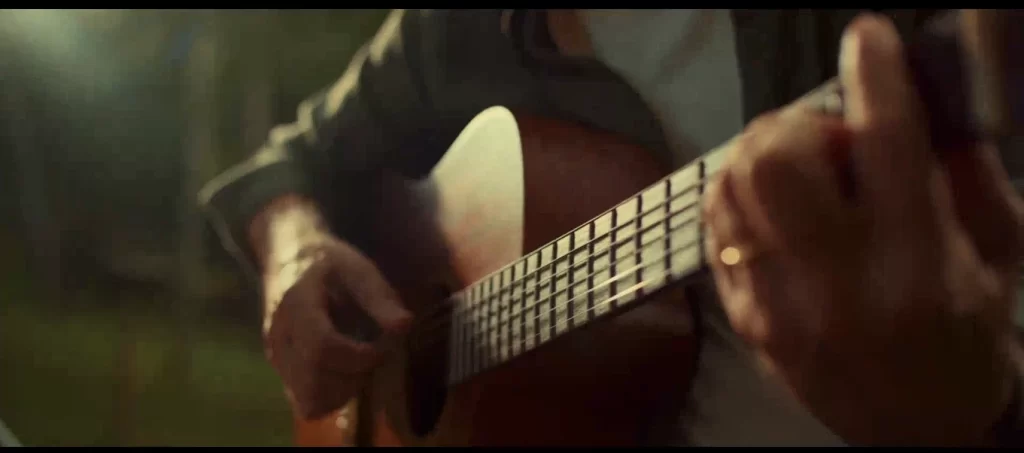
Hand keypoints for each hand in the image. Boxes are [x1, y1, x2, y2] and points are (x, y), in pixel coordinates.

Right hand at [255, 198, 411, 418]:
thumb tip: (405, 326)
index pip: (322, 348)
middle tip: (372, 355)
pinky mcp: (280, 370)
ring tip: (359, 364)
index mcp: (297, 306)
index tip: (381, 348)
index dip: (359, 357)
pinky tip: (344, 372)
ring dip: (343, 392)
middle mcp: (280, 337)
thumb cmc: (327, 262)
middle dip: (354, 378)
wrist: (287, 257)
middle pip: (314, 383)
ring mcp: (276, 357)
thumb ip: (379, 297)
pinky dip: (330, 396)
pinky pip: (304, 402)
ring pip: (309, 401)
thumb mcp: (357, 268)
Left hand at [703, 14, 1023, 444]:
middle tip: (830, 144)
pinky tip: (775, 207)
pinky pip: (716, 225)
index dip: (874, 76)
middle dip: (798, 125)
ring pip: (731, 185)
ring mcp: (778, 304)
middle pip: (775, 160)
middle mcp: (838, 283)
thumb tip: (920, 98)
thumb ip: (964, 171)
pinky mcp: (744, 318)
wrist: (920, 431)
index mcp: (918, 263)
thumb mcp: (998, 254)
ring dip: (762, 154)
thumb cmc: (969, 336)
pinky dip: (740, 194)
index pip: (885, 145)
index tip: (867, 38)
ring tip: (803, 173)